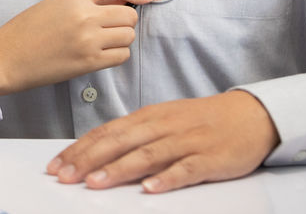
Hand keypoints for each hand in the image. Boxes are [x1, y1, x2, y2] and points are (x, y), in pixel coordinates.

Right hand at [0, 0, 156, 94]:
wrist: (8, 57)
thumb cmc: (27, 30)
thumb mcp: (55, 2)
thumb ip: (86, 0)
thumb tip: (118, 1)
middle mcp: (85, 14)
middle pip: (129, 14)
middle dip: (126, 19)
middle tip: (112, 24)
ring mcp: (89, 39)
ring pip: (128, 35)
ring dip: (121, 38)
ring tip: (103, 40)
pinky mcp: (89, 62)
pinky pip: (121, 56)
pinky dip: (117, 54)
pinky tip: (101, 53)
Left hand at [46, 91, 278, 192]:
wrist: (250, 115)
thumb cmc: (201, 120)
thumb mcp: (163, 121)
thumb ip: (134, 136)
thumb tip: (99, 153)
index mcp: (148, 117)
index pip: (106, 132)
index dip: (79, 149)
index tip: (56, 165)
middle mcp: (162, 126)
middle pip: (119, 142)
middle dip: (88, 160)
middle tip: (64, 177)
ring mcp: (186, 141)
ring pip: (147, 154)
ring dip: (119, 169)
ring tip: (96, 183)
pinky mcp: (209, 157)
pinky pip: (186, 169)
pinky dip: (167, 178)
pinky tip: (151, 189)